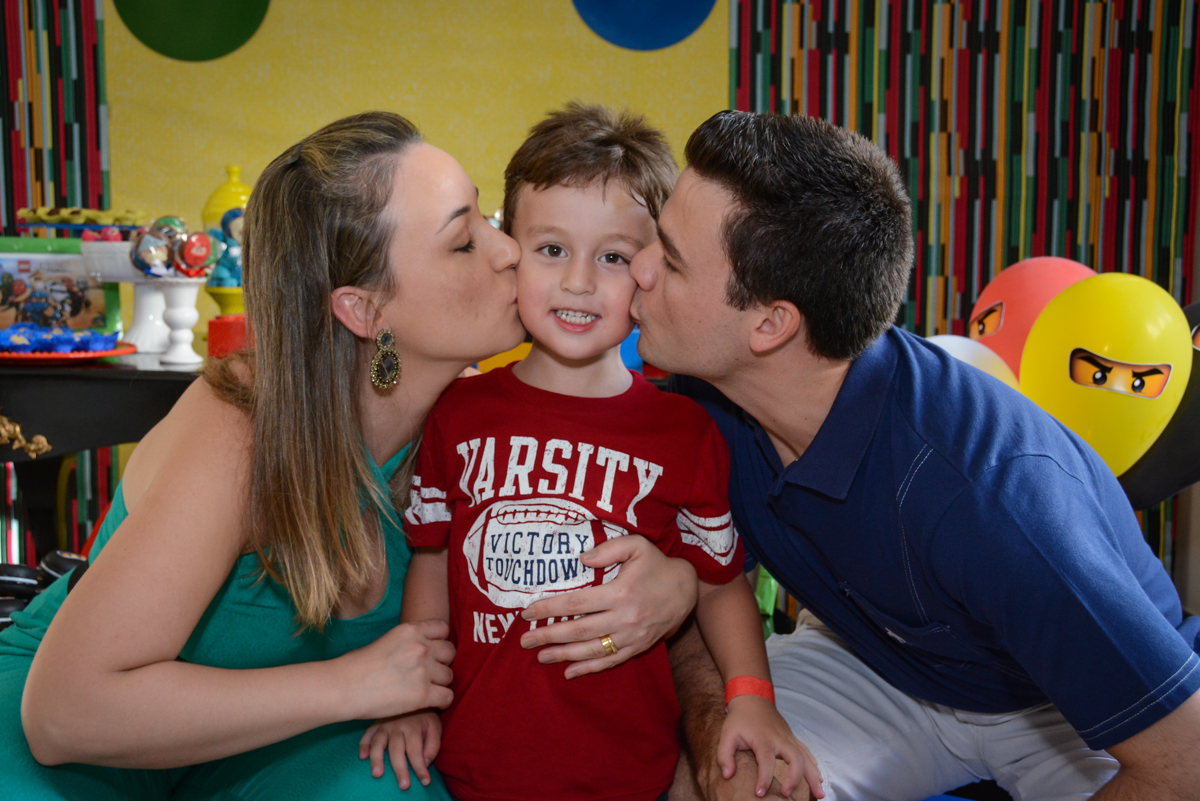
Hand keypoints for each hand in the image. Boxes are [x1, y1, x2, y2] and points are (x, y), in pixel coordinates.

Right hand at [339, 619, 454, 719]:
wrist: (343, 687)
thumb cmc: (357, 666)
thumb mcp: (387, 640)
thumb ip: (408, 642)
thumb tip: (424, 648)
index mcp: (410, 630)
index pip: (443, 628)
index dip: (439, 641)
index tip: (432, 651)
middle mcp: (421, 647)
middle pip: (450, 652)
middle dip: (441, 662)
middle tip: (428, 672)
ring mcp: (423, 670)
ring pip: (449, 676)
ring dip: (440, 683)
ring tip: (424, 689)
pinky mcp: (423, 695)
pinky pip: (448, 697)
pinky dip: (441, 701)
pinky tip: (430, 702)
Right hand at [358, 710, 440, 788]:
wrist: (414, 694)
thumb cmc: (426, 715)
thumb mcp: (436, 727)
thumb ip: (433, 745)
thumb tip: (425, 763)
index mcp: (414, 728)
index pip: (417, 752)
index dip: (420, 768)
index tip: (425, 781)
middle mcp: (397, 727)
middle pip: (397, 751)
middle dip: (400, 769)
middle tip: (403, 785)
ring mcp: (384, 725)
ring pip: (378, 743)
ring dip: (377, 759)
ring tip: (377, 774)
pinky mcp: (376, 724)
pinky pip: (367, 734)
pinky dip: (363, 745)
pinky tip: (362, 757)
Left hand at [518, 535, 697, 678]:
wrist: (687, 590)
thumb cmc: (657, 565)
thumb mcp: (637, 546)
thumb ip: (608, 549)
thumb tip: (581, 559)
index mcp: (620, 593)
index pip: (576, 603)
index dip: (550, 609)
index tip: (528, 612)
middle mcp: (624, 618)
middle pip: (579, 631)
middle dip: (548, 636)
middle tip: (524, 640)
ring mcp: (631, 637)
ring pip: (591, 650)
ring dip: (563, 655)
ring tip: (540, 656)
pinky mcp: (637, 648)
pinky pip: (610, 661)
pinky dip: (588, 668)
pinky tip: (569, 672)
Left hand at [718, 696, 823, 798]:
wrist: (753, 699)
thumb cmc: (739, 719)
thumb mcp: (726, 734)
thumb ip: (724, 755)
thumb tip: (727, 775)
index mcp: (763, 739)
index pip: (766, 761)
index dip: (764, 778)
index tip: (760, 793)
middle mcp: (779, 738)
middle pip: (794, 758)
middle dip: (794, 778)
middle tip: (786, 795)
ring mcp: (788, 738)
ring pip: (805, 757)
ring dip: (813, 776)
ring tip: (819, 795)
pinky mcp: (792, 738)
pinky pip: (807, 752)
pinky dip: (814, 766)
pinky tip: (818, 780)